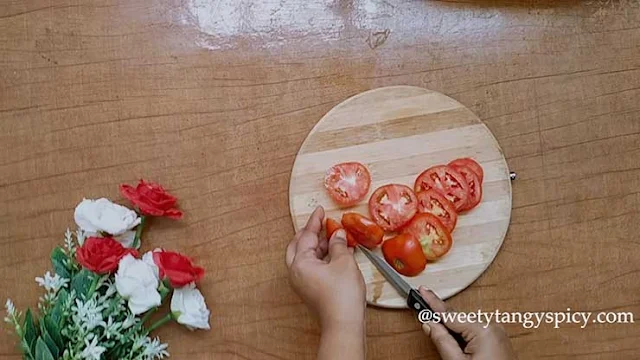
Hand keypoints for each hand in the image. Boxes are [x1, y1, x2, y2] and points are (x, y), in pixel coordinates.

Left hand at [285, 206, 365, 359]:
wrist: (343, 322)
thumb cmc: (341, 296)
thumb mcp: (343, 261)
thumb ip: (339, 244)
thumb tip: (338, 235)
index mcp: (299, 263)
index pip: (306, 235)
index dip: (314, 221)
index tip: (319, 210)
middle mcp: (296, 272)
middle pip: (299, 246)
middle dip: (311, 233)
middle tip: (322, 223)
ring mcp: (303, 282)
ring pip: (307, 257)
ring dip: (320, 246)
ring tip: (335, 236)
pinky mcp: (311, 289)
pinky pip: (314, 267)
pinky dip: (324, 257)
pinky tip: (338, 253)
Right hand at [419, 287, 516, 359]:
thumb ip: (442, 340)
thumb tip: (429, 324)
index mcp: (483, 329)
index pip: (449, 314)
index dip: (432, 303)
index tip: (422, 291)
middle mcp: (492, 327)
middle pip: (457, 320)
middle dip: (442, 323)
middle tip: (425, 318)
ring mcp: (497, 333)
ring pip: (466, 327)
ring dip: (454, 334)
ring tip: (451, 351)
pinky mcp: (498, 340)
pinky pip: (476, 333)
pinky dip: (464, 339)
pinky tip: (461, 350)